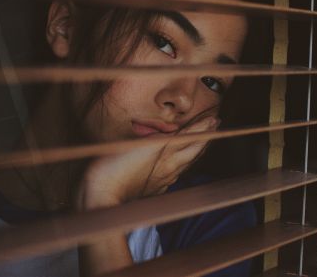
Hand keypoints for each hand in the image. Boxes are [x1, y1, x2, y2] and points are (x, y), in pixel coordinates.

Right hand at [75, 116, 219, 209]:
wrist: (102, 197)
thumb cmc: (112, 168)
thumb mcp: (134, 145)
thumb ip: (154, 138)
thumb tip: (169, 134)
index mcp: (165, 153)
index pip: (190, 136)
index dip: (202, 127)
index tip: (214, 119)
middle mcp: (169, 167)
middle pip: (194, 150)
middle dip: (206, 137)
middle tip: (215, 125)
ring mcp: (163, 180)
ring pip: (187, 162)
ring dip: (197, 149)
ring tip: (203, 140)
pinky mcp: (155, 189)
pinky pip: (176, 174)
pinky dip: (183, 164)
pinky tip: (180, 164)